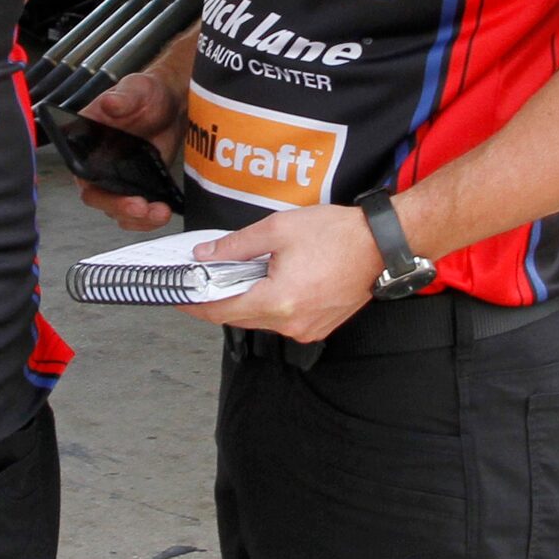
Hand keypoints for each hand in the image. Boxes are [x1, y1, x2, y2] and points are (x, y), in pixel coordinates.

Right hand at [73, 69, 186, 231]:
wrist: (172, 103)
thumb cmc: (147, 93)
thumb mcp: (136, 90)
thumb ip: (123, 98)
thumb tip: (109, 102)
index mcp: (86, 142)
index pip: (80, 172)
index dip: (95, 188)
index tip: (116, 192)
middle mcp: (97, 164)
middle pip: (98, 197)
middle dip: (120, 208)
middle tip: (142, 208)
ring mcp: (117, 178)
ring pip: (117, 210)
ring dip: (138, 219)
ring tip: (160, 212)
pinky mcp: (137, 187)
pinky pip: (136, 212)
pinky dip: (149, 218)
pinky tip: (165, 211)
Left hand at [181, 203, 385, 342]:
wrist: (380, 245)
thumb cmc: (337, 234)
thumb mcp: (278, 229)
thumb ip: (235, 245)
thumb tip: (205, 255)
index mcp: (278, 301)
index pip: (221, 310)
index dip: (195, 303)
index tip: (178, 296)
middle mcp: (291, 323)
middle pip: (238, 318)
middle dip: (217, 300)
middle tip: (201, 281)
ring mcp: (306, 330)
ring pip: (259, 321)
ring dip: (244, 301)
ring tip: (236, 276)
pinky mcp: (317, 327)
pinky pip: (281, 321)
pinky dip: (267, 305)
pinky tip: (266, 283)